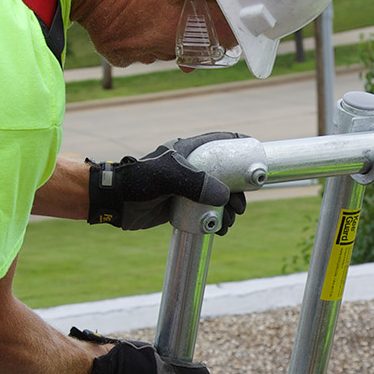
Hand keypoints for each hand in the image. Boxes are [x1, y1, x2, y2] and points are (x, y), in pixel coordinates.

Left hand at [87, 132, 246, 234]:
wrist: (116, 203)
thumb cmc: (139, 182)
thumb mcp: (169, 177)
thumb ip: (197, 183)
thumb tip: (225, 196)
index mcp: (190, 151)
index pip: (222, 143)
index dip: (242, 148)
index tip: (257, 162)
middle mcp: (193, 168)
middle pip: (227, 176)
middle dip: (238, 193)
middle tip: (239, 208)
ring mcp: (188, 188)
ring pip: (219, 196)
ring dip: (228, 210)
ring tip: (227, 223)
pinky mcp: (183, 206)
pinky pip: (207, 212)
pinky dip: (216, 221)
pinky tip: (218, 230)